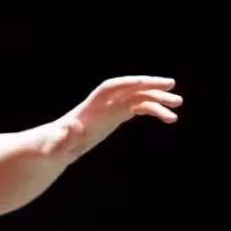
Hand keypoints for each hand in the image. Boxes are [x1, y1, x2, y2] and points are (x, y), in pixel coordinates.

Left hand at [39, 76, 182, 158]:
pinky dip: (153, 110)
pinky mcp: (116, 116)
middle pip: (127, 88)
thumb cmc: (52, 147)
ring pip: (137, 98)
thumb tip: (69, 128)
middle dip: (148, 85)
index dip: (128, 83)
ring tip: (178, 108)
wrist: (54, 148)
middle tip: (171, 86)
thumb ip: (62, 137)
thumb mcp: (55, 145)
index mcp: (89, 106)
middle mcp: (102, 103)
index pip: (111, 87)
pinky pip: (138, 108)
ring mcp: (111, 108)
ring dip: (157, 100)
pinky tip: (169, 118)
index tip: (147, 82)